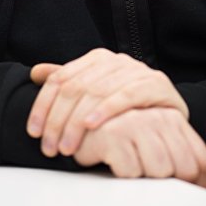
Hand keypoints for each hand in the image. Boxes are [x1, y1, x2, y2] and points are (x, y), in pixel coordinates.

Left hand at [27, 48, 187, 157]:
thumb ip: (67, 80)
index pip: (60, 78)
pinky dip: (106, 110)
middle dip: (59, 120)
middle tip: (51, 146)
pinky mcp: (155, 84)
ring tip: (68, 146)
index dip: (43, 105)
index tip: (34, 131)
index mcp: (97, 58)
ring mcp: (137, 70)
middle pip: (76, 87)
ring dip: (77, 121)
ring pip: (97, 92)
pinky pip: (126, 96)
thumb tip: (35, 72)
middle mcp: (116, 60)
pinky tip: (91, 125)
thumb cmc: (129, 105)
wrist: (171, 109)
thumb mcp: (95, 91)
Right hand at [73, 107, 205, 192]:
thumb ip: (187, 163)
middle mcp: (158, 117)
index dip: (195, 183)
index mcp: (173, 118)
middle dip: (169, 184)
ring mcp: (137, 123)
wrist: (76, 124)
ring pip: (160, 172)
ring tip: (131, 169)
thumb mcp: (156, 147)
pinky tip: (114, 164)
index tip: (181, 191)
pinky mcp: (114, 135)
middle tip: (149, 180)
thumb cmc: (117, 137)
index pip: (201, 161)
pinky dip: (123, 176)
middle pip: (184, 170)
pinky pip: (132, 173)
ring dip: (145, 179)